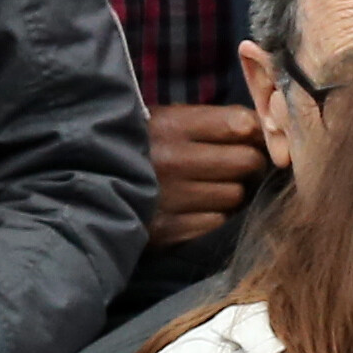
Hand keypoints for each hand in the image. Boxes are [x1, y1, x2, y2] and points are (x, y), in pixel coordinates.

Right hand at [147, 104, 266, 247]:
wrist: (92, 187)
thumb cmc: (141, 151)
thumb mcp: (164, 122)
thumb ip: (210, 122)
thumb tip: (260, 130)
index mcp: (170, 125)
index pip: (241, 123)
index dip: (255, 132)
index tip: (253, 138)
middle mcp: (172, 160)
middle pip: (248, 161)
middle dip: (250, 165)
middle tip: (239, 168)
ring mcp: (171, 198)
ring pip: (236, 195)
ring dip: (232, 194)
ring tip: (211, 188)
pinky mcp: (169, 230)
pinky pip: (217, 223)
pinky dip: (213, 218)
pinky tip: (197, 210)